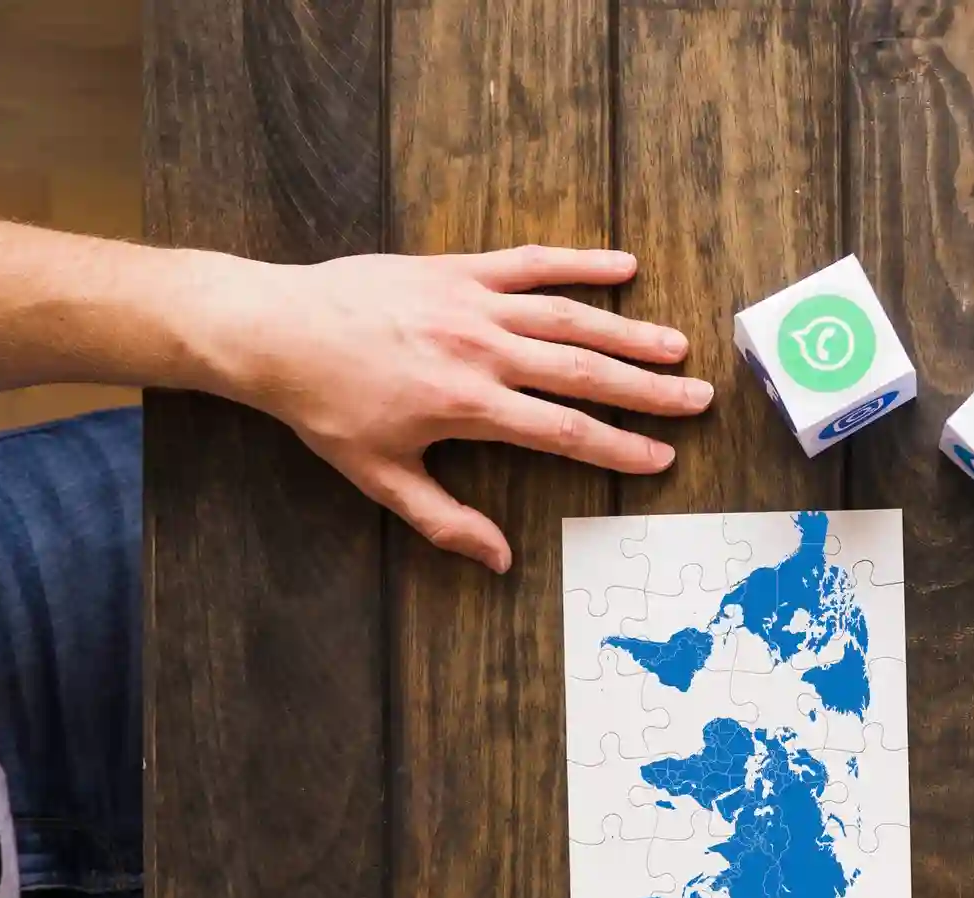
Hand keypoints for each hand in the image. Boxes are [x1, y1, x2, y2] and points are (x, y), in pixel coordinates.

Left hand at [201, 246, 710, 572]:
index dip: (620, 447)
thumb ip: (445, 521)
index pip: (565, 432)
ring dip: (628, 331)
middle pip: (584, 372)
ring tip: (677, 346)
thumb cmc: (324, 409)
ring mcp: (473, 303)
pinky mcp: (457, 269)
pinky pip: (530, 262)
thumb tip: (500, 560)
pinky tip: (623, 266)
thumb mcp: (381, 477)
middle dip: (647, 390)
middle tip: (698, 399)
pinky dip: (578, 262)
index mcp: (469, 405)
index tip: (662, 457)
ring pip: (569, 317)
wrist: (274, 330)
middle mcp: (482, 350)